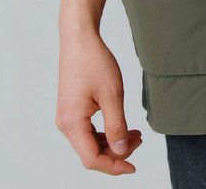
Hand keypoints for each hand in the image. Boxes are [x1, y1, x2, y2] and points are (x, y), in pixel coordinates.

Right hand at [55, 29, 142, 173]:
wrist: (79, 39)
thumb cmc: (94, 61)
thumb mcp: (112, 94)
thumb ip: (117, 126)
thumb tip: (122, 151)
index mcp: (72, 123)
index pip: (92, 159)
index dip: (114, 166)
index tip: (133, 166)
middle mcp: (66, 124)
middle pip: (91, 153)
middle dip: (117, 152)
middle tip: (140, 140)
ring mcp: (67, 117)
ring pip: (90, 142)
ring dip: (112, 142)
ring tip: (135, 133)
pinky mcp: (71, 109)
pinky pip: (87, 131)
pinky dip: (105, 132)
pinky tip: (121, 126)